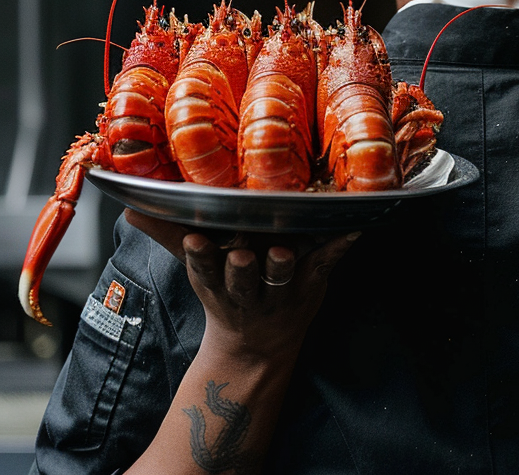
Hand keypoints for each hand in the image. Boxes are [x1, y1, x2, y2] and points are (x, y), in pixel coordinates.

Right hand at [125, 209, 357, 362]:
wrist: (258, 346)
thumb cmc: (226, 291)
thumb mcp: (196, 269)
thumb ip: (169, 235)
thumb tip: (132, 208)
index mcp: (217, 282)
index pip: (204, 269)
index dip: (200, 257)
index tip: (195, 241)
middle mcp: (248, 288)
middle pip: (243, 278)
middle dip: (241, 269)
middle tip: (241, 255)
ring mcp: (282, 289)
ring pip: (281, 276)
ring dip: (282, 265)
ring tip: (283, 250)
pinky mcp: (312, 281)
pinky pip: (327, 261)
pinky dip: (339, 246)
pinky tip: (352, 229)